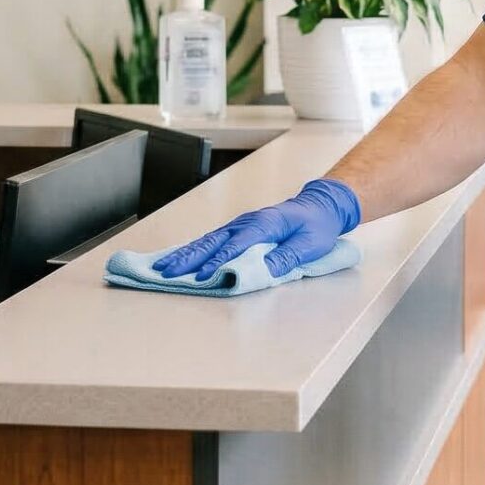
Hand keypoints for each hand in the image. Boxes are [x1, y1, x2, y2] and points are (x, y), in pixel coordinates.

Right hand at [153, 179, 360, 278]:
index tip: (202, 276)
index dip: (218, 262)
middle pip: (213, 242)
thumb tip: (262, 270)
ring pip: (208, 241)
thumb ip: (286, 257)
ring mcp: (240, 225)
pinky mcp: (239, 230)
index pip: (236, 247)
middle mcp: (247, 223)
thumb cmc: (316, 226)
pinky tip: (179, 257)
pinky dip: (194, 249)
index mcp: (264, 225)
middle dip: (189, 259)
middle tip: (166, 272)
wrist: (320, 207)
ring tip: (163, 266)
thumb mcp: (309, 244)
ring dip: (185, 254)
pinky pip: (213, 241)